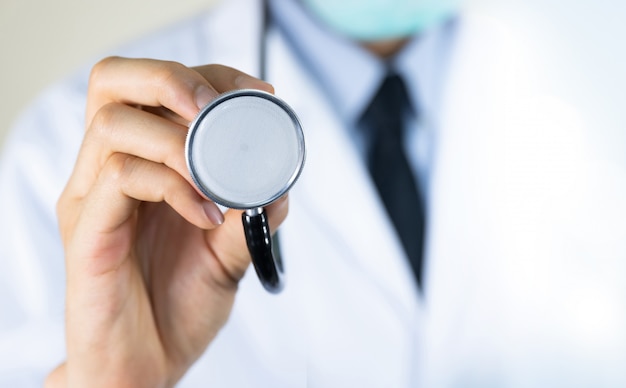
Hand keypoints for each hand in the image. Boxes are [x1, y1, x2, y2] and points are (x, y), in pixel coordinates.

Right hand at [46, 57, 287, 386]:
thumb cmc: (178, 308)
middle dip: (173, 79)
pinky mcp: (86, 233)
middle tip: (217, 109)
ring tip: (215, 179)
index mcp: (139, 166)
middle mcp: (106, 172)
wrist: (147, 367)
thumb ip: (249, 217)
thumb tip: (279, 182)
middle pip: (113, 82)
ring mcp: (91, 200)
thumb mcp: (228, 256)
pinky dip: (173, 185)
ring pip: (114, 124)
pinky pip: (121, 179)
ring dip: (179, 140)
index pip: (154, 86)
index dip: (208, 76)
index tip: (258, 94)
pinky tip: (205, 215)